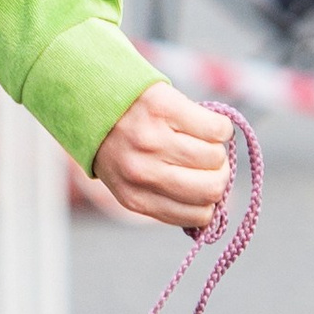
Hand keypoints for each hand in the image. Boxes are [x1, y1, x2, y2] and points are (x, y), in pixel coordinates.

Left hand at [91, 82, 233, 230]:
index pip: (196, 215)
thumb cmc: (120, 143)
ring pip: (215, 157)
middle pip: (211, 188)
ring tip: (201, 140)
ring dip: (217, 149)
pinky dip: (220, 128)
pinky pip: (216, 128)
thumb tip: (211, 208)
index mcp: (134, 197)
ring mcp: (153, 140)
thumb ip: (162, 196)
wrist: (93, 98)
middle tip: (211, 163)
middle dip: (220, 176)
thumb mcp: (129, 181)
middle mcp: (142, 172)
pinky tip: (204, 125)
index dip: (210, 202)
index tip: (205, 186)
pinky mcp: (165, 109)